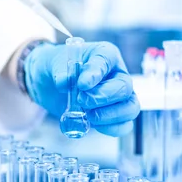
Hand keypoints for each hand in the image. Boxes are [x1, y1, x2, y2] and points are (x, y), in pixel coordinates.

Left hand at [25, 41, 139, 136]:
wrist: (50, 85)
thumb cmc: (59, 68)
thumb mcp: (55, 64)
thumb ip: (61, 72)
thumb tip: (63, 83)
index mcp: (105, 54)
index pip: (106, 60)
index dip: (96, 73)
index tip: (81, 84)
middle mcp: (117, 74)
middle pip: (124, 87)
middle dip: (103, 97)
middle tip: (81, 100)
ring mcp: (118, 96)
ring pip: (130, 108)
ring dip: (110, 115)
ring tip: (88, 114)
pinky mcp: (114, 115)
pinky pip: (124, 125)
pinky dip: (110, 128)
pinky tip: (92, 123)